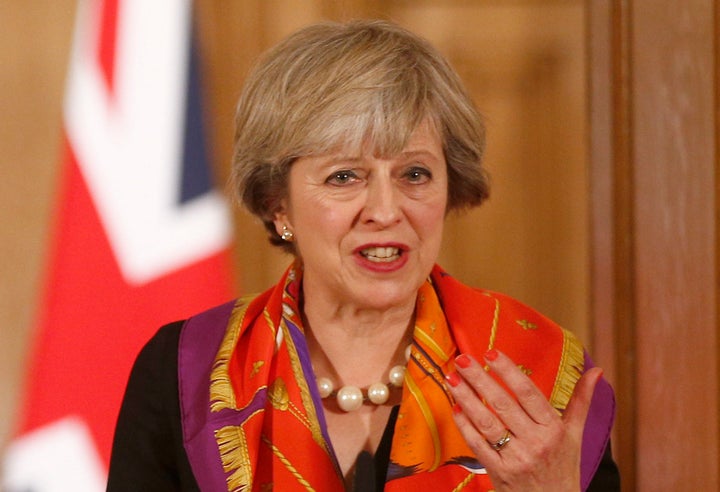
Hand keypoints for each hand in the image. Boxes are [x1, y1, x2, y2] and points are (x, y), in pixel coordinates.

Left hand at [445, 349, 602, 491]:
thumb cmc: (564, 467)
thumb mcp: (575, 435)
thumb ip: (581, 401)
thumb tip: (596, 371)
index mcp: (554, 429)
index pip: (529, 393)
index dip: (509, 372)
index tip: (492, 353)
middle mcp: (536, 443)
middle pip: (503, 404)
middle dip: (480, 379)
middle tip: (463, 359)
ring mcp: (516, 459)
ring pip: (487, 422)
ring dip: (466, 398)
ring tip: (452, 378)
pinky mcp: (499, 472)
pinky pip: (478, 445)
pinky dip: (465, 425)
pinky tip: (455, 407)